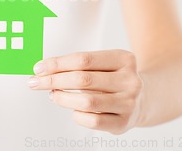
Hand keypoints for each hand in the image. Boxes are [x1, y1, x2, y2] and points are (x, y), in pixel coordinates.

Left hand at [28, 49, 144, 133]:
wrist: (145, 98)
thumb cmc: (113, 78)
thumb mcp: (103, 64)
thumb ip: (77, 65)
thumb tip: (43, 70)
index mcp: (124, 59)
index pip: (83, 59)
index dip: (57, 63)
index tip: (38, 68)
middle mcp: (130, 80)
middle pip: (83, 79)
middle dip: (54, 80)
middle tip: (36, 82)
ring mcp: (129, 103)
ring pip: (86, 101)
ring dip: (62, 98)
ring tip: (53, 95)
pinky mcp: (124, 123)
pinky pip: (92, 121)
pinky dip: (76, 115)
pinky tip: (73, 109)